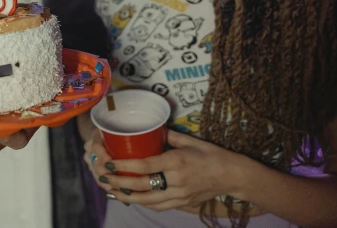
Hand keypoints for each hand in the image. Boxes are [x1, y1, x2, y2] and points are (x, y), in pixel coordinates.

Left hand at [85, 129, 246, 210]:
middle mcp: (176, 181)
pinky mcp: (182, 203)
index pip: (145, 166)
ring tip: (112, 190)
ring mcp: (179, 195)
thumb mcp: (191, 140)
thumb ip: (168, 136)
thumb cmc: (212, 154)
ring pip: (147, 200)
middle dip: (119, 183)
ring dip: (127, 196)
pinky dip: (143, 203)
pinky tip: (132, 198)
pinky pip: (158, 206)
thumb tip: (150, 129)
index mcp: (177, 162)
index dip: (124, 166)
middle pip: (142, 186)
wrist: (233, 175)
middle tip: (104, 177)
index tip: (109, 163)